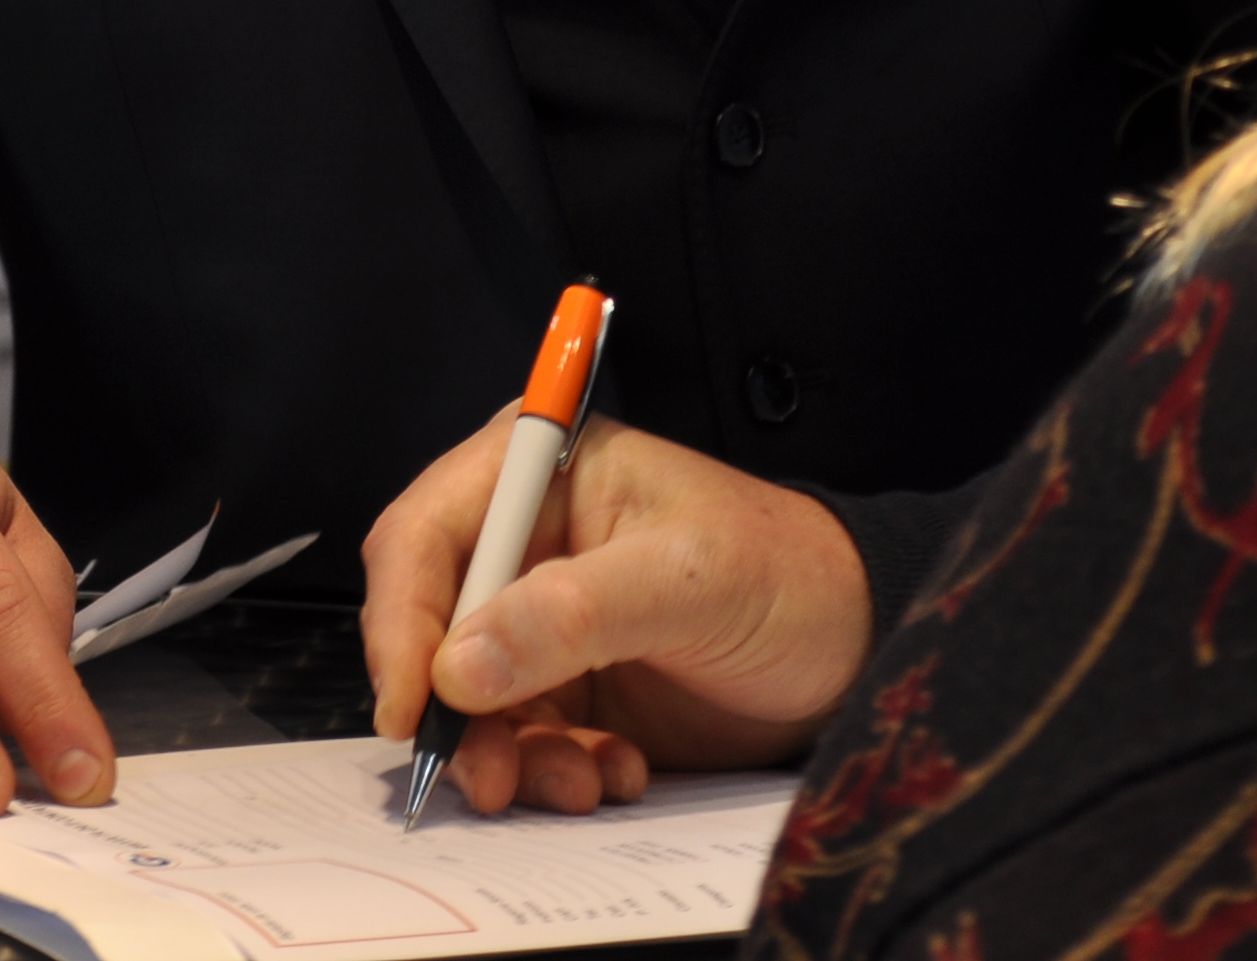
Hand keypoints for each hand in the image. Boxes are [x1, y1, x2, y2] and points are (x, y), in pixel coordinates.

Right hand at [359, 414, 871, 817]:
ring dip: (509, 754)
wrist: (855, 648)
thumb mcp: (684, 580)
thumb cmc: (785, 575)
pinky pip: (521, 740)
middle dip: (453, 709)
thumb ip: (572, 615)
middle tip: (484, 775)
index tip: (410, 705)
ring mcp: (541, 619)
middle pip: (431, 627)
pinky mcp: (568, 687)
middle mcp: (524, 541)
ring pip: (469, 700)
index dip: (401, 622)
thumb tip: (459, 667)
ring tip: (577, 784)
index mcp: (537, 472)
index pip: (423, 537)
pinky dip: (553, 771)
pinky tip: (614, 774)